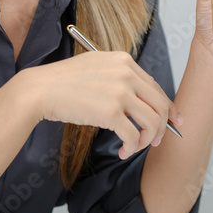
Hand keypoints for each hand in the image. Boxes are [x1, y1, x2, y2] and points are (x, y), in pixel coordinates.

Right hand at [22, 51, 182, 158]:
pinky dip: (132, 148)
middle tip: (156, 141)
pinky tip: (123, 151)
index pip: (155, 86)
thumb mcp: (97, 66)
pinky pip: (134, 135)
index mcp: (124, 60)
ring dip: (147, 140)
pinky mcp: (110, 111)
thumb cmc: (64, 81)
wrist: (41, 89)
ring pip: (152, 121)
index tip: (171, 122)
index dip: (167, 107)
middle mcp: (126, 73)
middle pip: (160, 104)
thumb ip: (120, 75)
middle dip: (162, 126)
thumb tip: (141, 98)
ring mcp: (120, 91)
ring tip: (134, 147)